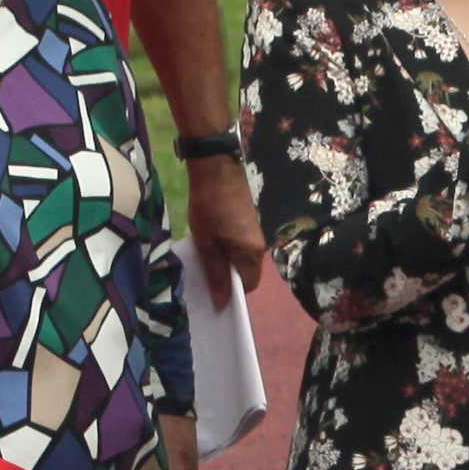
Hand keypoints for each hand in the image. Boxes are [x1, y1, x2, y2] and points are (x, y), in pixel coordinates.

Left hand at [186, 155, 261, 296]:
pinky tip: (217, 233)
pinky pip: (246, 242)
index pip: (249, 285)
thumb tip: (222, 301)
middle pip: (249, 270)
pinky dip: (233, 244)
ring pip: (246, 255)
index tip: (213, 284)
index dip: (231, 289)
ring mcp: (260, 231)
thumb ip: (216, 273)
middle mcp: (262, 245)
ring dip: (230, 257)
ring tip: (209, 246)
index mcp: (252, 254)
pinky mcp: (255, 220)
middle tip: (207, 265)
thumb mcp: (206, 243)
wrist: (218, 168)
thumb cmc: (209, 207)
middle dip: (230, 272)